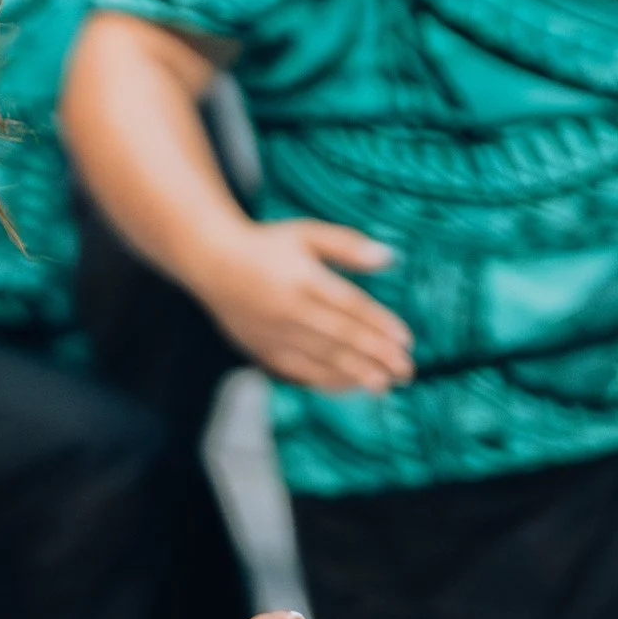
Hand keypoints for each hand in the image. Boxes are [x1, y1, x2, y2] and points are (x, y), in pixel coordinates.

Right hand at [207, 216, 412, 393]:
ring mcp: (274, 333)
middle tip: (406, 371)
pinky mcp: (262, 349)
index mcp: (303, 278)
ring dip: (355, 374)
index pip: (350, 306)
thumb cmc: (266, 244)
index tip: (407, 340)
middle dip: (376, 356)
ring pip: (321, 358)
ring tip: (385, 385)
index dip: (380, 325)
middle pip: (341, 337)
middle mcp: (289, 309)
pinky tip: (350, 385)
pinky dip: (325, 380)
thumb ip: (347, 245)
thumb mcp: (306, 233)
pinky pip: (298, 370)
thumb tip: (390, 257)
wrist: (210, 262)